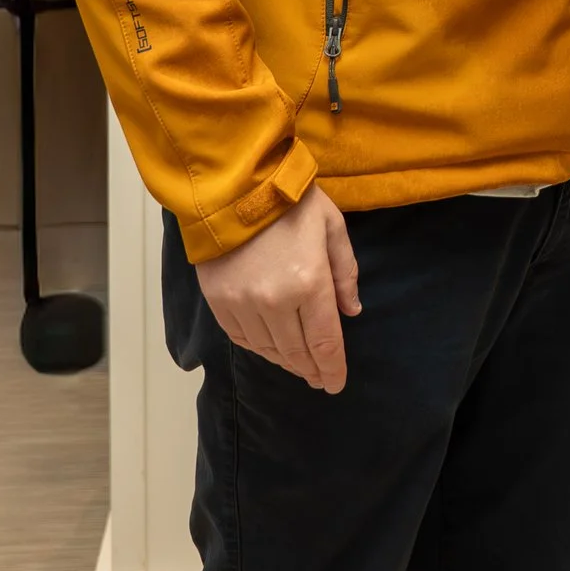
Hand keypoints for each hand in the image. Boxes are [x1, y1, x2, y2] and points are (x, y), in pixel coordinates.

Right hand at [197, 184, 361, 392]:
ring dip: (285, 361)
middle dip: (311, 370)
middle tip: (319, 379)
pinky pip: (241, 337)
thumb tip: (351, 311)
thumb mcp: (332, 227)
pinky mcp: (218, 301)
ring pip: (268, 349)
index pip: (324, 343)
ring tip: (298, 365)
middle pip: (296, 352)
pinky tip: (269, 348)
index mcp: (309, 284)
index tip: (335, 384)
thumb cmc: (291, 202)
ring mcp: (242, 304)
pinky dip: (258, 347)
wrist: (234, 186)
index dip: (332, 369)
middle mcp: (275, 302)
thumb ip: (345, 272)